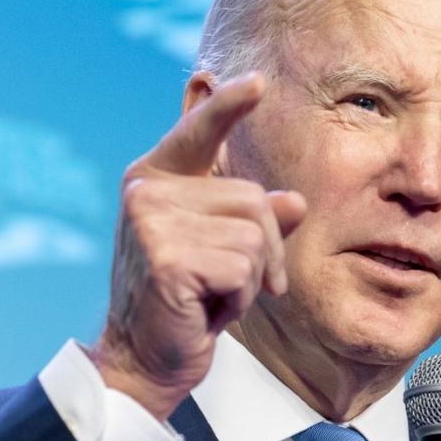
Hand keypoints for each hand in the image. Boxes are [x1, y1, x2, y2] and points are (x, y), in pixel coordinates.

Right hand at [91, 74, 306, 420]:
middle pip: (255, 199)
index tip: (255, 81)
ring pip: (255, 236)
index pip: (198, 133)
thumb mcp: (223, 251)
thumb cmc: (186, 302)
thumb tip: (294, 200)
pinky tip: (205, 310)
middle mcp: (148, 192)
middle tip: (230, 285)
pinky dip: (239, 298)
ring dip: (251, 278)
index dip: (228, 107)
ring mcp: (152, 223)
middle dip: (264, 250)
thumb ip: (251, 219)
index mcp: (156, 179)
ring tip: (213, 296)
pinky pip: (244, 268)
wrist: (146, 358)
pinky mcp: (168, 259)